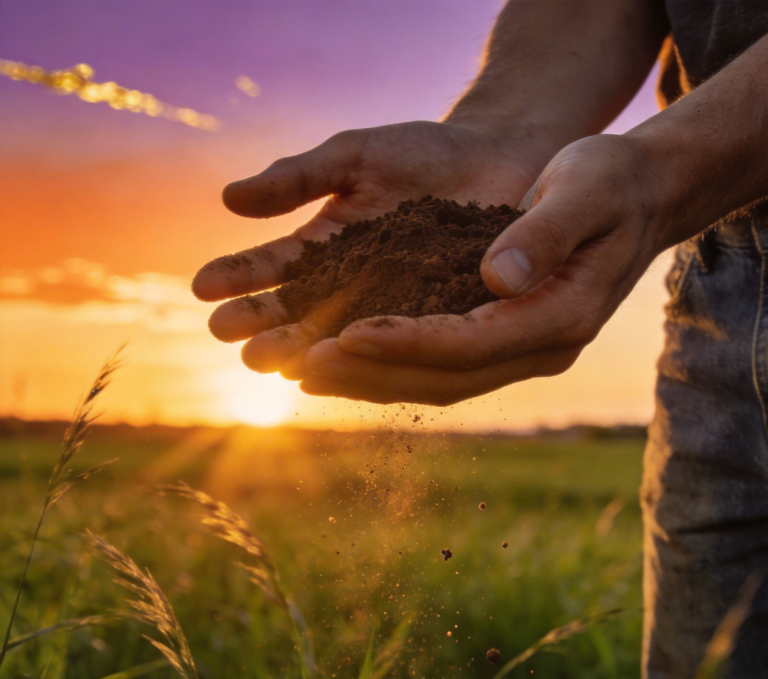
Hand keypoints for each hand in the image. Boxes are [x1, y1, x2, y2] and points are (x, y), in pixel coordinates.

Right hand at [192, 121, 544, 374]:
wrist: (498, 159)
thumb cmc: (425, 154)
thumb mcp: (356, 157)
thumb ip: (299, 178)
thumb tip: (228, 199)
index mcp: (328, 246)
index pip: (274, 268)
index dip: (238, 278)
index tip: (201, 289)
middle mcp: (354, 286)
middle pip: (300, 312)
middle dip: (263, 325)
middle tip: (228, 338)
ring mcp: (394, 307)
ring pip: (344, 335)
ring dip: (306, 348)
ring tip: (273, 361)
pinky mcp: (437, 321)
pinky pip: (402, 341)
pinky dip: (374, 356)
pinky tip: (345, 368)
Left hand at [300, 134, 666, 403]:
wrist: (637, 197)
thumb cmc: (610, 182)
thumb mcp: (585, 190)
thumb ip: (544, 234)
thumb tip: (497, 279)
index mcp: (562, 317)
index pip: (468, 343)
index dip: (405, 343)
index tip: (344, 333)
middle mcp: (542, 349)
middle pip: (444, 378)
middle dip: (372, 373)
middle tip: (301, 365)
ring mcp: (525, 352)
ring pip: (438, 383)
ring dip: (372, 380)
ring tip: (306, 372)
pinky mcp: (506, 342)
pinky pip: (443, 366)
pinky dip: (392, 367)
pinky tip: (346, 360)